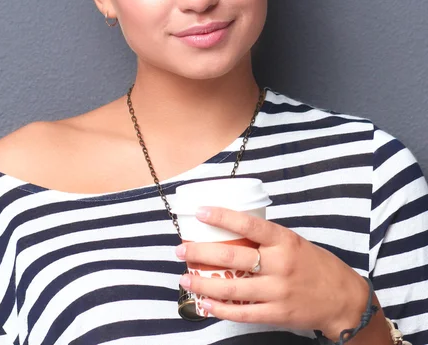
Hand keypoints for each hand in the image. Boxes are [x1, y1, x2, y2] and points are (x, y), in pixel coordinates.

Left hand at [175, 207, 369, 339]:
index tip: (200, 212)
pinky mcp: (278, 313)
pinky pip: (243, 312)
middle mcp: (280, 264)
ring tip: (185, 277)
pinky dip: (221, 309)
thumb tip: (231, 229)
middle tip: (180, 249)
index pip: (249, 224)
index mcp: (284, 241)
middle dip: (200, 252)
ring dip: (203, 282)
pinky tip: (205, 303)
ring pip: (232, 286)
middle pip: (232, 256)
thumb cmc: (316, 265)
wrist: (344, 299)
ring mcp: (278, 291)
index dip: (222, 216)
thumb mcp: (294, 242)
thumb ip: (267, 239)